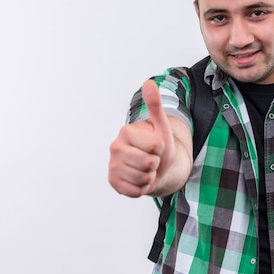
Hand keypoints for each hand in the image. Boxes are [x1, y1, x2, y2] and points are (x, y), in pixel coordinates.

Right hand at [108, 80, 174, 196]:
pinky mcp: (113, 182)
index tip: (156, 146)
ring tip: (146, 169)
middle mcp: (114, 148)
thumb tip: (149, 82)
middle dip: (156, 163)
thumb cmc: (158, 146)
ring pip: (142, 178)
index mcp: (125, 132)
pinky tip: (140, 179)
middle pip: (148, 163)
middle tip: (151, 159)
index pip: (154, 145)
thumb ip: (154, 105)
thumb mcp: (160, 126)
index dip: (161, 148)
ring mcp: (112, 166)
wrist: (155, 167)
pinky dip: (142, 188)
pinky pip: (135, 191)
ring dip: (150, 176)